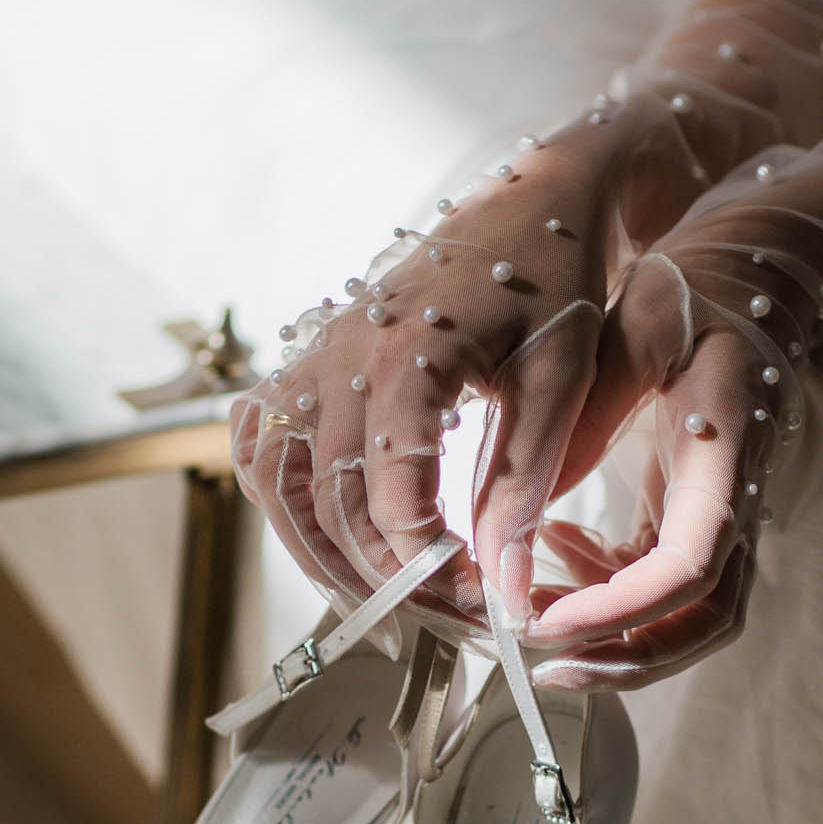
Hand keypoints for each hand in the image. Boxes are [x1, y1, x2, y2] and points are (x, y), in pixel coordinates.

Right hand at [230, 157, 616, 634]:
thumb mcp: (559, 384)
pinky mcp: (312, 361)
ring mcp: (315, 358)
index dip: (430, 570)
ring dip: (323, 555)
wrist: (536, 204)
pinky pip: (263, 446)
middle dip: (384, 579)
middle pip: (330, 507)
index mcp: (403, 360)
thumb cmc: (556, 285)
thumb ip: (523, 487)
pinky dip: (285, 503)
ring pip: (278, 486)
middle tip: (442, 619)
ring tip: (383, 598)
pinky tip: (331, 537)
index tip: (479, 603)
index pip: (390, 502)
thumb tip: (502, 589)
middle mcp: (339, 358)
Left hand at [527, 217, 822, 688]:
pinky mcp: (692, 518)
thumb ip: (584, 413)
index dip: (623, 607)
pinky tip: (556, 552)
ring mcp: (719, 517)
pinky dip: (609, 593)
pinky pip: (661, 585)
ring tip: (535, 621)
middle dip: (627, 658)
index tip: (549, 620)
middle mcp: (735, 500)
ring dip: (617, 641)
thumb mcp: (631, 328)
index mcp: (726, 454)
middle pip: (704, 618)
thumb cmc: (688, 295)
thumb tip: (525, 509)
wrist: (746, 282)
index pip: (692, 564)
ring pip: (689, 617)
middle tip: (544, 664)